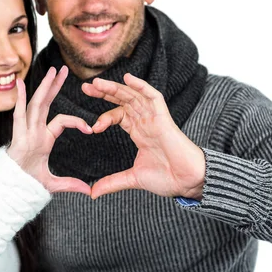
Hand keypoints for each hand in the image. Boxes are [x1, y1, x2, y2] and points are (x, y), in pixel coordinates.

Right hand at [7, 66, 92, 194]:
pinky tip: (19, 83)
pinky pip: (18, 114)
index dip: (76, 122)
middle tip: (62, 68)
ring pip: (35, 104)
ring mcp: (25, 131)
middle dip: (54, 85)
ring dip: (43, 86)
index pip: (62, 121)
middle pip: (46, 103)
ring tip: (51, 70)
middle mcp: (34, 130)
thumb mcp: (52, 183)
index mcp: (43, 138)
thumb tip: (88, 191)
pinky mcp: (17, 136)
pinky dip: (18, 99)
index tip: (90, 129)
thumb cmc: (26, 184)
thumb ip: (70, 184)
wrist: (11, 191)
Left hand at [82, 73, 204, 199]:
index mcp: (139, 131)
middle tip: (86, 87)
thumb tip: (92, 193)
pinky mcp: (163, 117)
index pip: (118, 115)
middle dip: (105, 93)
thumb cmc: (166, 178)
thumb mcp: (132, 178)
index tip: (92, 128)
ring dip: (116, 88)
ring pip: (133, 96)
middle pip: (123, 100)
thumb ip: (112, 182)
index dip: (103, 117)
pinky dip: (141, 86)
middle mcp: (145, 121)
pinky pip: (153, 96)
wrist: (186, 181)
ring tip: (98, 82)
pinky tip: (128, 78)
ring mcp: (154, 117)